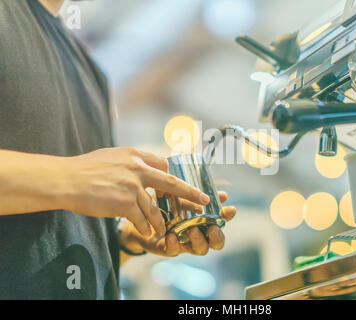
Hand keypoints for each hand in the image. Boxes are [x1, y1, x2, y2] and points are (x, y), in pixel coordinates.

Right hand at [61, 147, 209, 236]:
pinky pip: (142, 219)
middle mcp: (138, 169)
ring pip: (155, 207)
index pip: (163, 163)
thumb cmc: (84, 169)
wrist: (66, 180)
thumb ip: (129, 161)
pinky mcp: (125, 203)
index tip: (178, 185)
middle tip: (203, 200)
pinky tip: (147, 233)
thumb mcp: (110, 155)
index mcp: (135, 155)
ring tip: (164, 230)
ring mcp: (133, 186)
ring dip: (161, 221)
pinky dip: (146, 227)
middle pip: (171, 182)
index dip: (172, 175)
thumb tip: (140, 165)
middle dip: (190, 193)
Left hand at [119, 191, 235, 256]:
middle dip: (217, 236)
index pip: (221, 222)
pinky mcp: (168, 248)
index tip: (230, 209)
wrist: (139, 216)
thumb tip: (222, 193)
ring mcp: (184, 243)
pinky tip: (172, 236)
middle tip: (213, 227)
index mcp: (203, 220)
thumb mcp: (180, 196)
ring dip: (199, 241)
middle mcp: (197, 233)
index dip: (228, 217)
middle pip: (216, 242)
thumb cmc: (164, 205)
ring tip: (193, 230)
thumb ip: (197, 195)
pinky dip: (175, 245)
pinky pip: (174, 251)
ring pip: (200, 249)